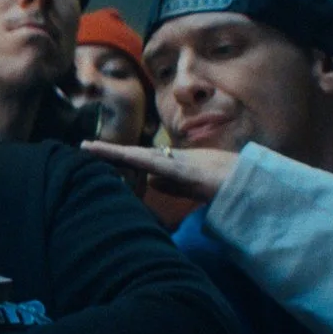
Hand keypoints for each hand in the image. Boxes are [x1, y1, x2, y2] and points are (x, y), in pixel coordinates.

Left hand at [82, 142, 239, 200]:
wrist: (250, 184)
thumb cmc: (226, 182)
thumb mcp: (192, 185)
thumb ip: (172, 183)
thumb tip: (150, 181)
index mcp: (174, 166)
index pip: (140, 160)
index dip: (118, 157)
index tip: (95, 153)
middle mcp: (172, 163)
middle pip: (134, 156)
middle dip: (109, 154)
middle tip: (82, 148)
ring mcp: (177, 166)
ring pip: (139, 157)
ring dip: (115, 155)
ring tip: (88, 149)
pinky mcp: (182, 171)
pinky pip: (154, 164)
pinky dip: (135, 160)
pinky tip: (121, 157)